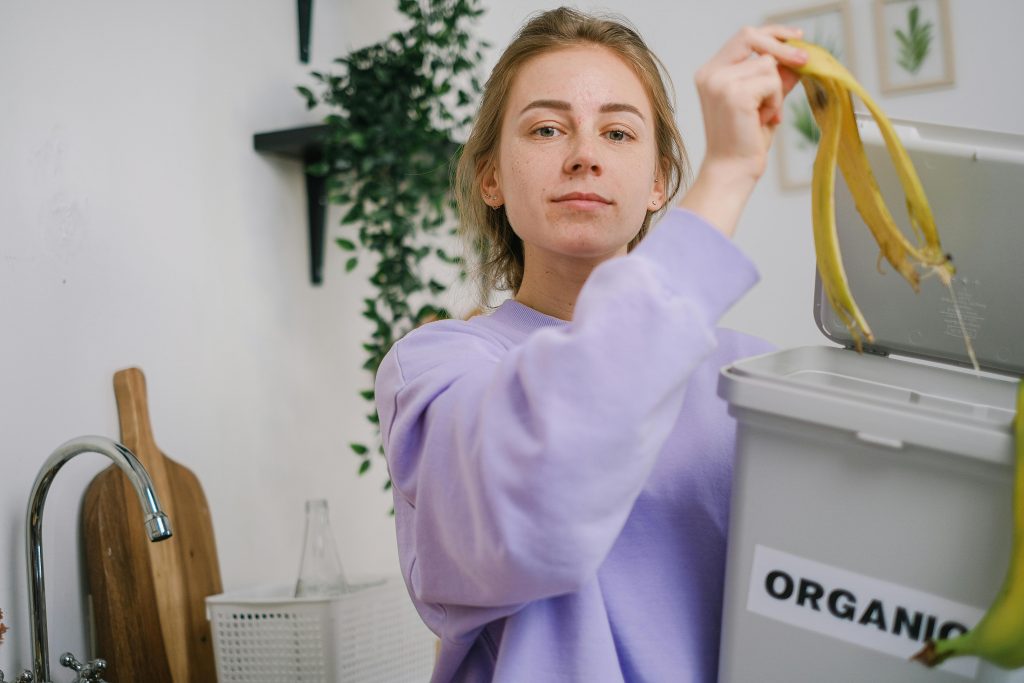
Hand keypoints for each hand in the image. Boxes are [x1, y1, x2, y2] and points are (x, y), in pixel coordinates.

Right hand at [679, 25, 806, 236]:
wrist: (732, 171)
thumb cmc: (744, 141)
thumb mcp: (762, 101)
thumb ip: (774, 77)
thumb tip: (796, 56)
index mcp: (710, 73)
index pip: (743, 37)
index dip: (772, 33)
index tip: (796, 37)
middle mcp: (710, 74)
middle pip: (752, 37)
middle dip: (782, 46)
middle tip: (804, 61)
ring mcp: (720, 82)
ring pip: (768, 65)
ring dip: (776, 90)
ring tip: (765, 114)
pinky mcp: (734, 94)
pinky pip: (772, 82)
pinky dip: (775, 101)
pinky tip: (764, 120)